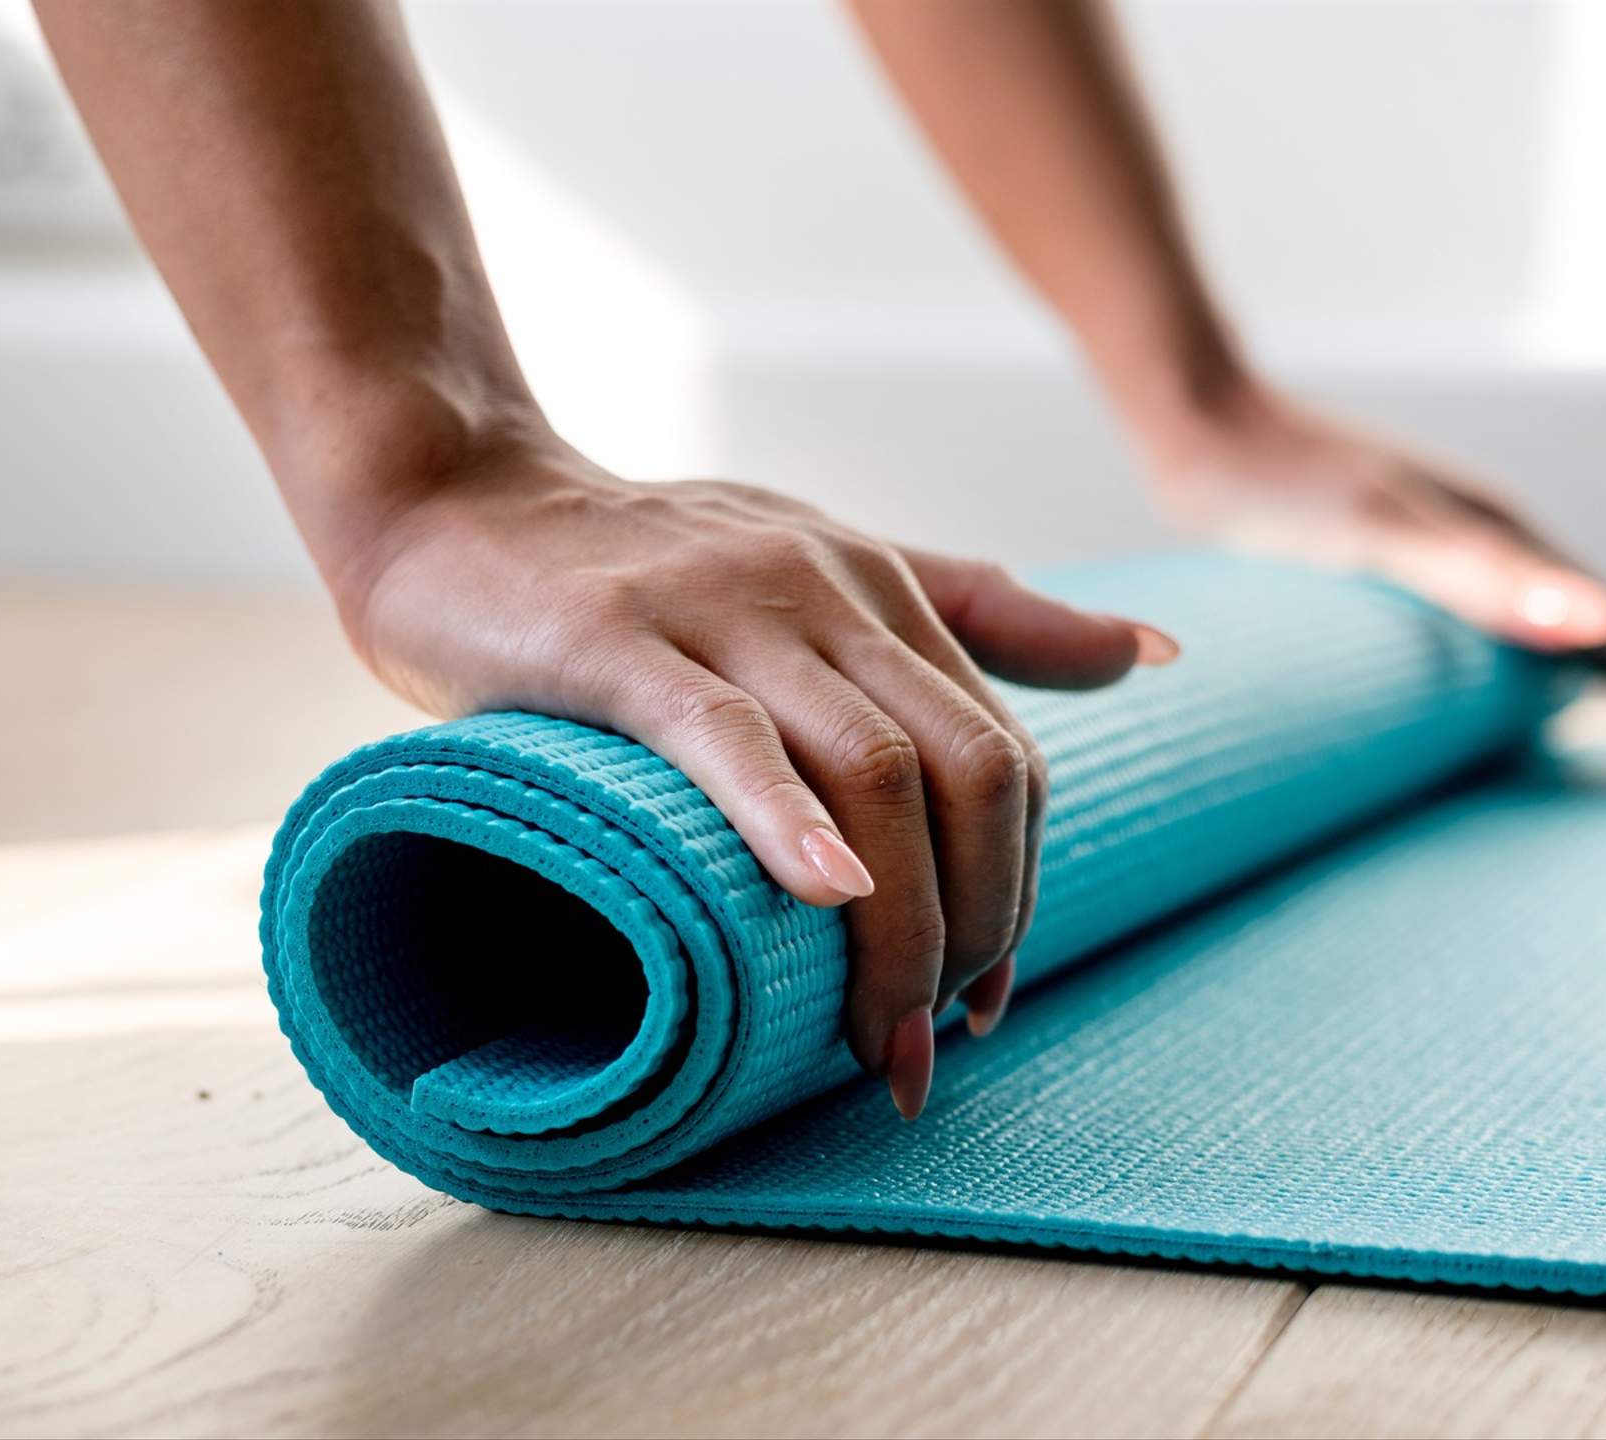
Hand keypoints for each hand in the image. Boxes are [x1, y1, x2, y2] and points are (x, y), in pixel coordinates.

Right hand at [333, 427, 1176, 1118]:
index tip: (982, 996)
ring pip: (872, 769)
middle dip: (975, 925)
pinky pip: (725, 736)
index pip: (1002, 756)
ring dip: (899, 925)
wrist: (455, 499)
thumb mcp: (827, 563)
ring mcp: (724, 609)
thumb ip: (980, 609)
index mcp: (881, 587)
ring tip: (873, 1036)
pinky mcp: (618, 640)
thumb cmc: (638, 559)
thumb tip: (1151, 653)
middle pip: (965, 772)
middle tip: (927, 1041)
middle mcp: (826, 589)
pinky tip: (823, 896)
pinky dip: (785, 822)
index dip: (1015, 888)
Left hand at [1146, 381, 1605, 696]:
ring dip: (1548, 674)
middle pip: (1572, 622)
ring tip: (1561, 741)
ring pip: (1515, 620)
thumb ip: (1486, 579)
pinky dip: (1478, 661)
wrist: (1194, 423)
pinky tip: (1451, 695)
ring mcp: (1428, 544)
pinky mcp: (1375, 559)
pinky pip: (1452, 620)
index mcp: (1501, 531)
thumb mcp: (1383, 534)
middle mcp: (1478, 534)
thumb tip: (1601, 624)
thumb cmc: (1279, 481)